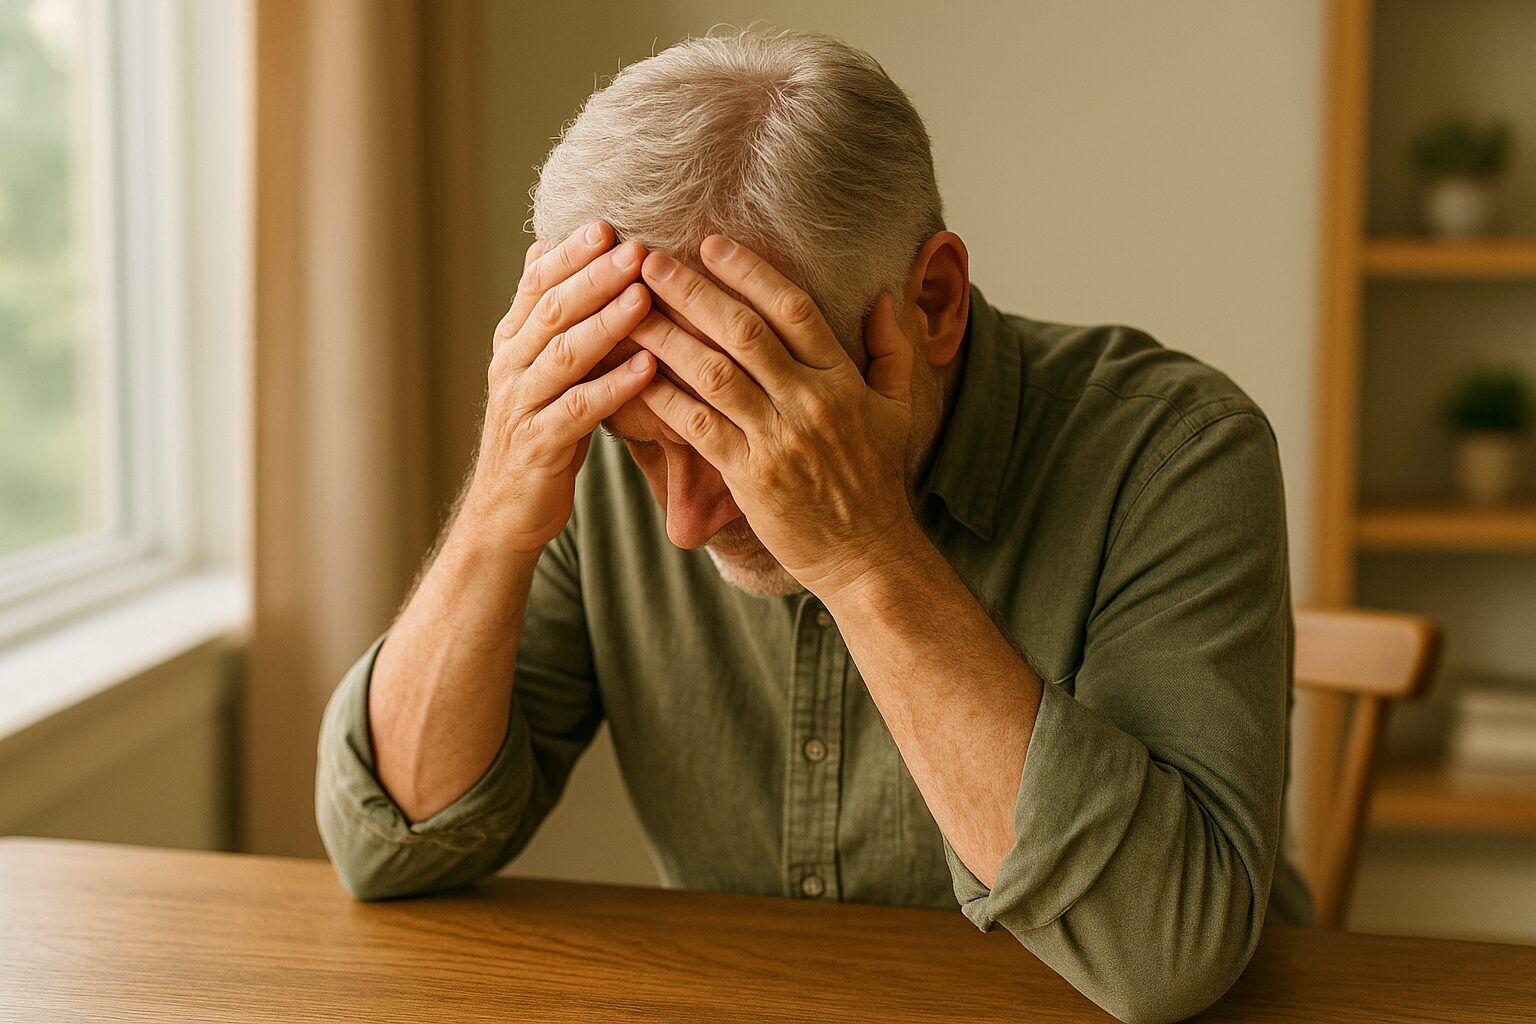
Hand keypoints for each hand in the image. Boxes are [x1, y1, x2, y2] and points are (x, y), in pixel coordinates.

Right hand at [463, 221, 656, 552]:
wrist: (505, 511)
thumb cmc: (538, 432)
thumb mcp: (536, 368)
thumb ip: (544, 314)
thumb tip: (544, 248)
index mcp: (512, 342)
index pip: (538, 285)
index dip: (571, 254)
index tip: (608, 224)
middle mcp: (510, 367)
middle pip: (552, 311)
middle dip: (594, 276)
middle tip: (636, 248)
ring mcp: (522, 406)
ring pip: (563, 354)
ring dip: (606, 323)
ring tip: (644, 296)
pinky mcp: (540, 446)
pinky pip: (579, 410)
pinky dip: (614, 386)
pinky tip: (648, 367)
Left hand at [631, 235, 919, 598]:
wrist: (867, 555)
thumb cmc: (877, 481)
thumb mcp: (898, 410)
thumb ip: (892, 350)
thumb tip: (883, 297)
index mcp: (842, 379)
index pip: (794, 308)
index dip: (750, 272)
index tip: (712, 244)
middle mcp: (810, 403)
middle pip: (744, 332)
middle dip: (692, 292)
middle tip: (648, 261)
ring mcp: (779, 441)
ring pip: (713, 375)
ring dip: (667, 338)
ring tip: (629, 310)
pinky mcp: (751, 478)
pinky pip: (698, 428)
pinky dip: (663, 399)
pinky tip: (635, 376)